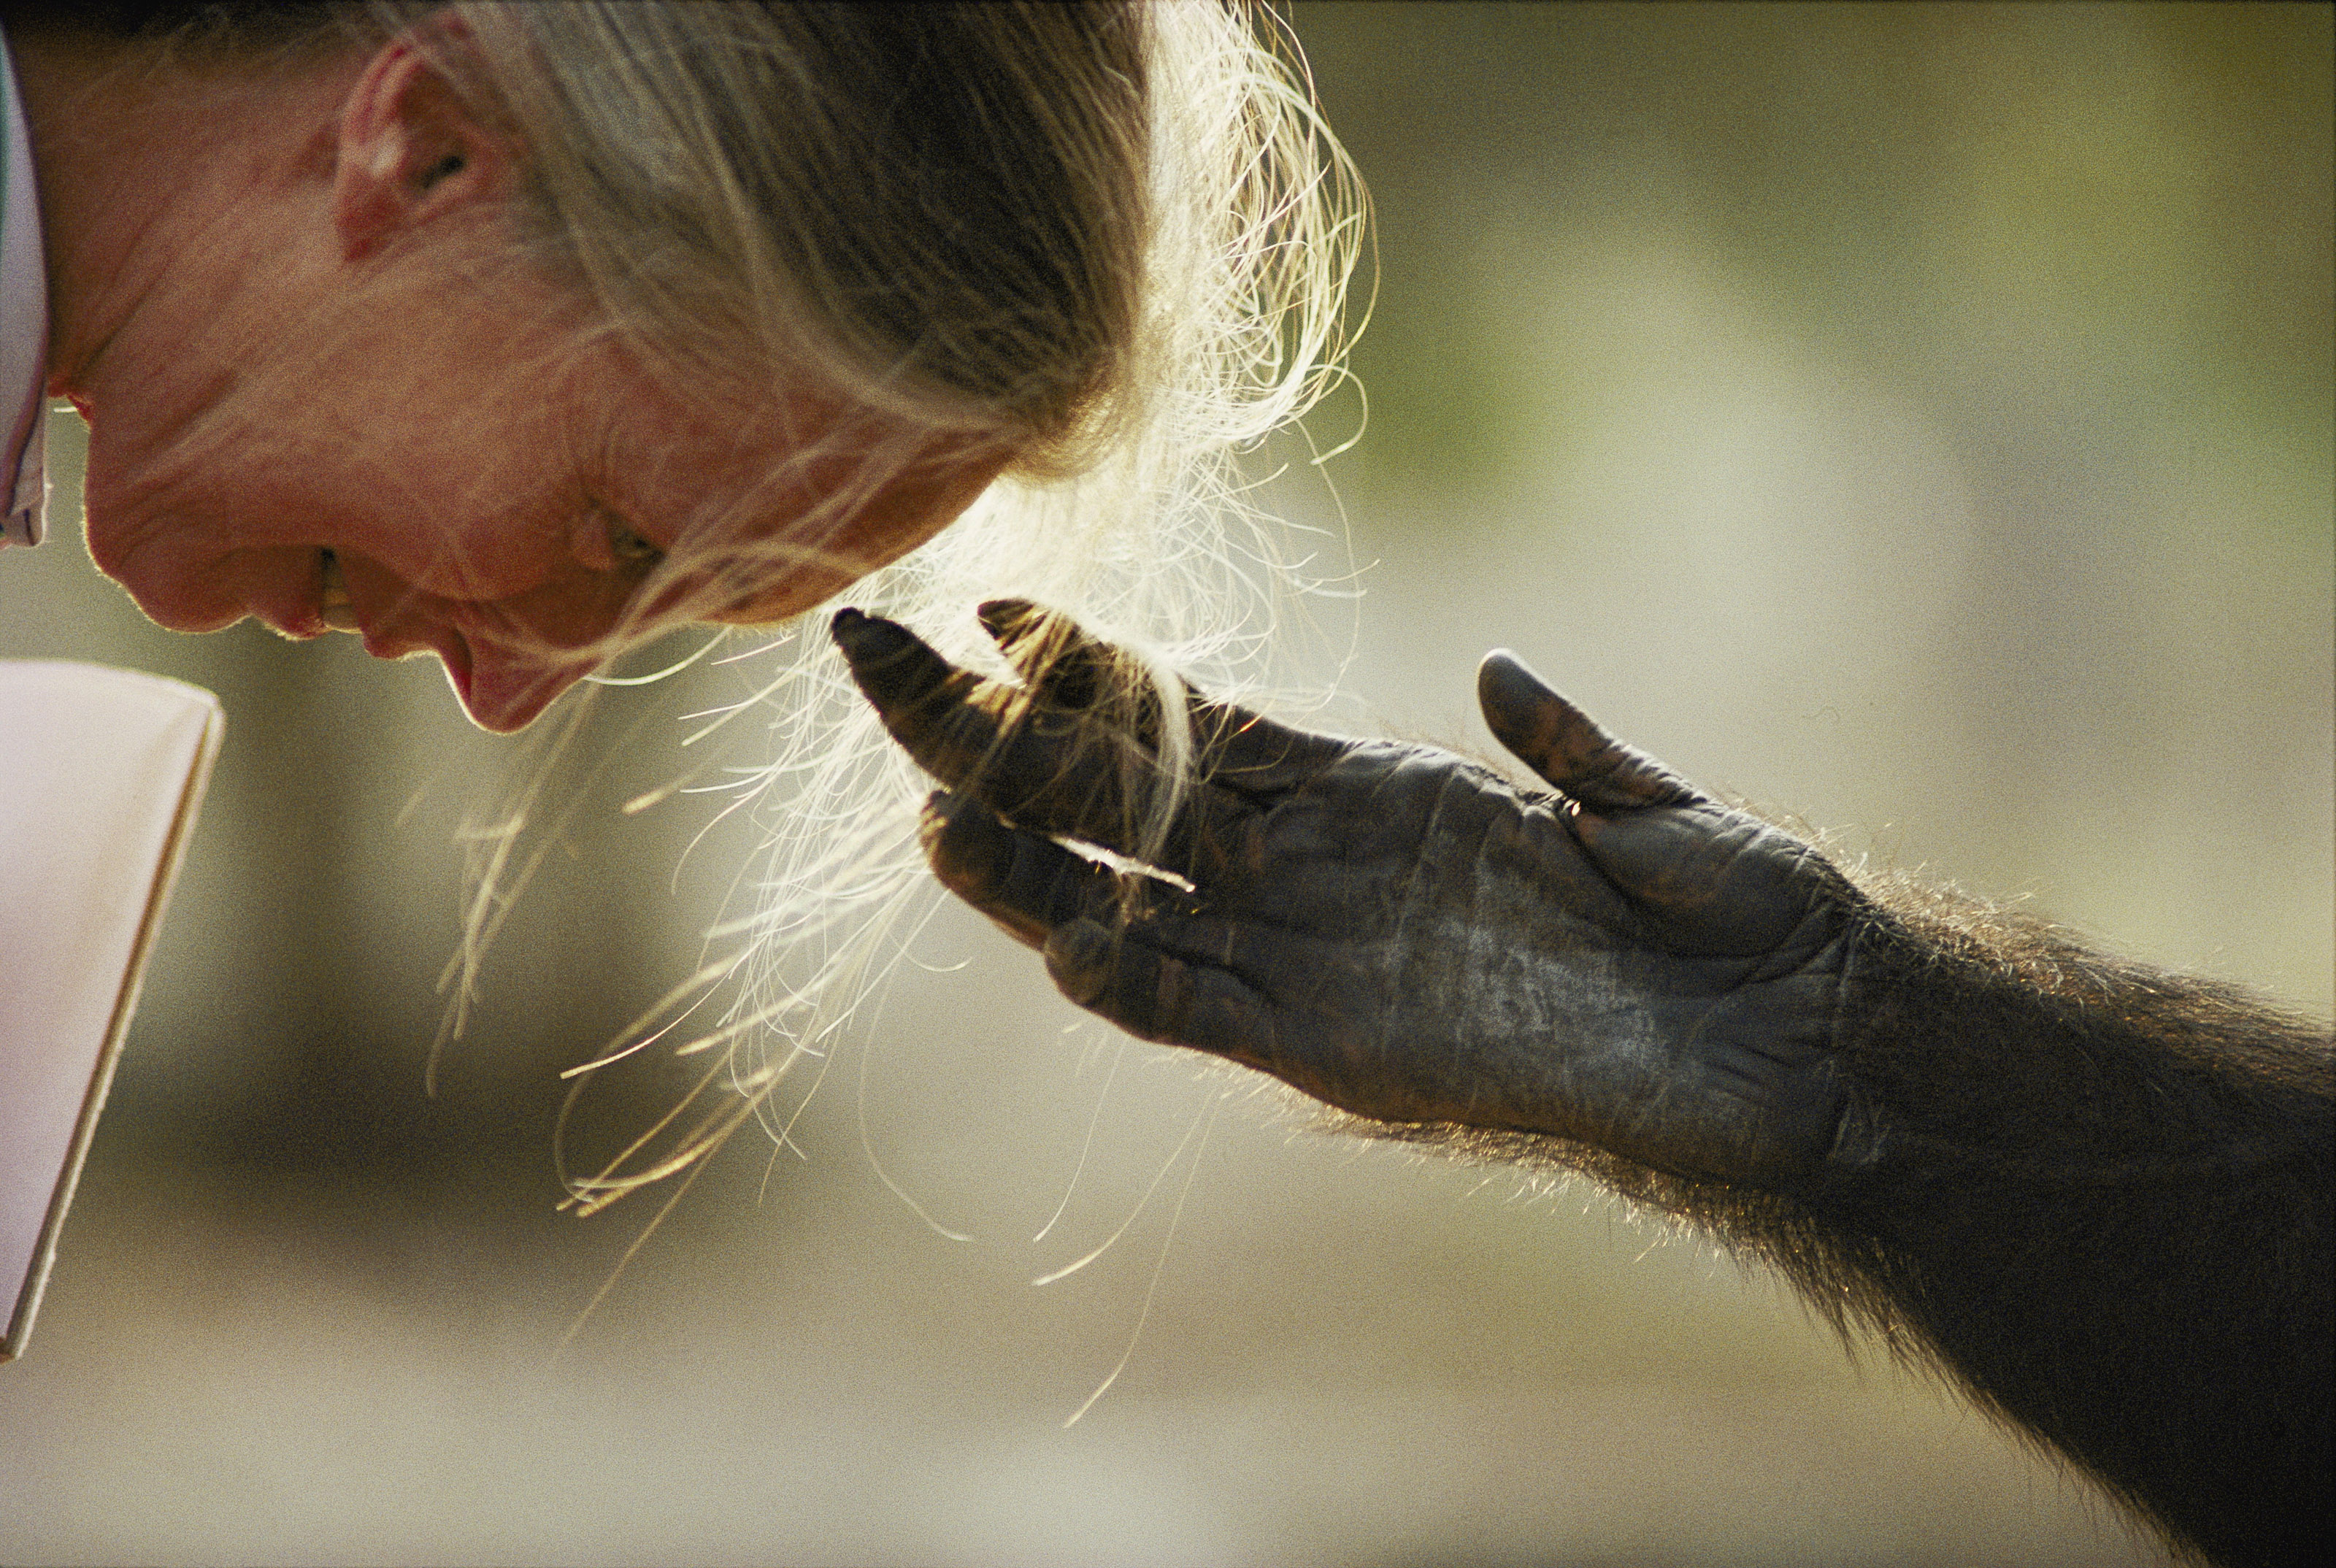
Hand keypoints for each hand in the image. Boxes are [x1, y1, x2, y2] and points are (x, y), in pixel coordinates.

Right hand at [832, 602, 1863, 1186]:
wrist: (1788, 1044)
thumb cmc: (1729, 916)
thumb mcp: (1639, 807)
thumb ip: (1560, 745)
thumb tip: (1492, 672)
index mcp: (1367, 792)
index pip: (1187, 718)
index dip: (1086, 666)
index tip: (990, 603)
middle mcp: (1311, 870)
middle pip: (1112, 792)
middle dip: (989, 731)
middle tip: (873, 656)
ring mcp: (1313, 956)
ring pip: (1126, 901)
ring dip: (1027, 866)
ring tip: (925, 812)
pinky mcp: (1337, 1047)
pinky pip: (1205, 1013)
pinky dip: (1134, 980)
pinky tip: (1064, 942)